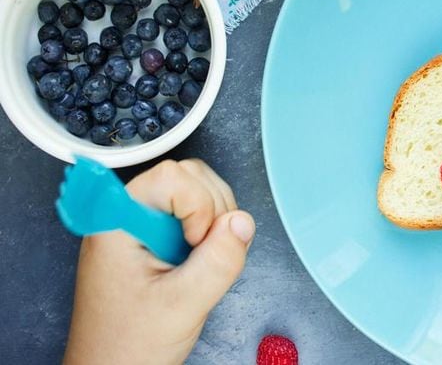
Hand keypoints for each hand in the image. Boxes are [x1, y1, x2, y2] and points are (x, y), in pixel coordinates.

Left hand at [64, 159, 254, 364]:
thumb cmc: (127, 346)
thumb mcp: (181, 307)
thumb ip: (217, 263)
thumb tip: (242, 223)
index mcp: (118, 223)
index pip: (170, 176)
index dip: (197, 205)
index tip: (195, 243)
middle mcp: (127, 215)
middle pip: (188, 176)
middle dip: (212, 211)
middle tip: (203, 254)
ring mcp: (141, 224)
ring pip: (197, 190)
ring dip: (215, 222)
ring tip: (198, 264)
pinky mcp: (155, 234)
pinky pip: (196, 212)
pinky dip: (211, 233)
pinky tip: (197, 264)